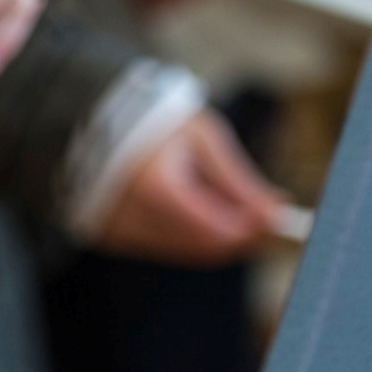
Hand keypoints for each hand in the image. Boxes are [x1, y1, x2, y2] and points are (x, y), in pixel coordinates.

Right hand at [92, 111, 281, 266]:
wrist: (92, 120)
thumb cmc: (154, 124)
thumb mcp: (203, 139)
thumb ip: (239, 182)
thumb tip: (276, 213)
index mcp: (156, 187)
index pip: (216, 230)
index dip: (251, 230)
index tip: (279, 220)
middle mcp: (132, 217)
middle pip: (201, 247)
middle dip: (238, 237)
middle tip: (264, 219)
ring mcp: (118, 231)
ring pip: (183, 251)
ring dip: (213, 236)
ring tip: (230, 206)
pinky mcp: (110, 237)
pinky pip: (160, 246)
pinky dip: (184, 234)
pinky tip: (193, 208)